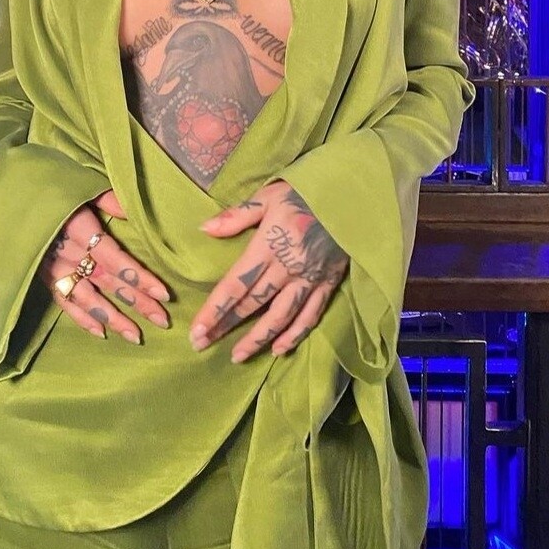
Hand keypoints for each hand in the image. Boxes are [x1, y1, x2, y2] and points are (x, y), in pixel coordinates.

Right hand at [40, 189, 170, 344]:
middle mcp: (65, 252)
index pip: (114, 258)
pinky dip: (81, 318)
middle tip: (162, 320)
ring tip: (135, 336)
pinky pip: (63, 301)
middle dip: (135, 302)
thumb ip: (107, 199)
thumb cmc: (50, 185)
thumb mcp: (80, 184)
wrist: (11, 195)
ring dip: (112, 318)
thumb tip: (133, 211)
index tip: (163, 293)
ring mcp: (51, 267)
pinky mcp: (42, 275)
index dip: (139, 277)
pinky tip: (101, 332)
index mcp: (77, 227)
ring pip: (86, 298)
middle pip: (106, 280)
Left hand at [190, 181, 347, 362]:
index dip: (215, 310)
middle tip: (202, 345)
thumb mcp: (268, 195)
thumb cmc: (304, 192)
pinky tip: (279, 349)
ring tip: (238, 356)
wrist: (350, 196)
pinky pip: (310, 315)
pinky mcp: (327, 284)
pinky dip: (295, 335)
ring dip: (258, 339)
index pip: (236, 284)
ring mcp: (309, 279)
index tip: (197, 331)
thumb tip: (204, 229)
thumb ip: (237, 215)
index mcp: (269, 244)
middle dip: (226, 326)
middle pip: (253, 303)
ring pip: (281, 317)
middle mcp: (288, 267)